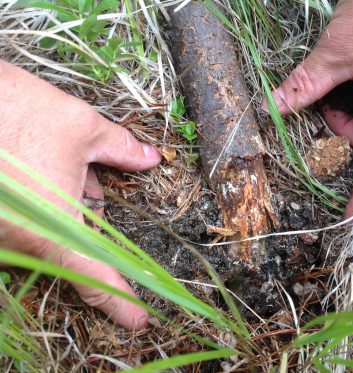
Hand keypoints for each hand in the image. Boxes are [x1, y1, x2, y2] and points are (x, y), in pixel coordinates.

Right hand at [0, 60, 161, 328]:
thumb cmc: (16, 109)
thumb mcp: (82, 128)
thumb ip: (121, 149)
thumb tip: (151, 158)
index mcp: (51, 230)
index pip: (94, 277)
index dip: (119, 302)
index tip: (138, 321)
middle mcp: (17, 242)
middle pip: (70, 243)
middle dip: (86, 212)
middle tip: (87, 178)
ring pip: (46, 230)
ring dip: (62, 203)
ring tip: (60, 167)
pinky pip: (24, 223)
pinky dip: (41, 203)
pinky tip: (40, 171)